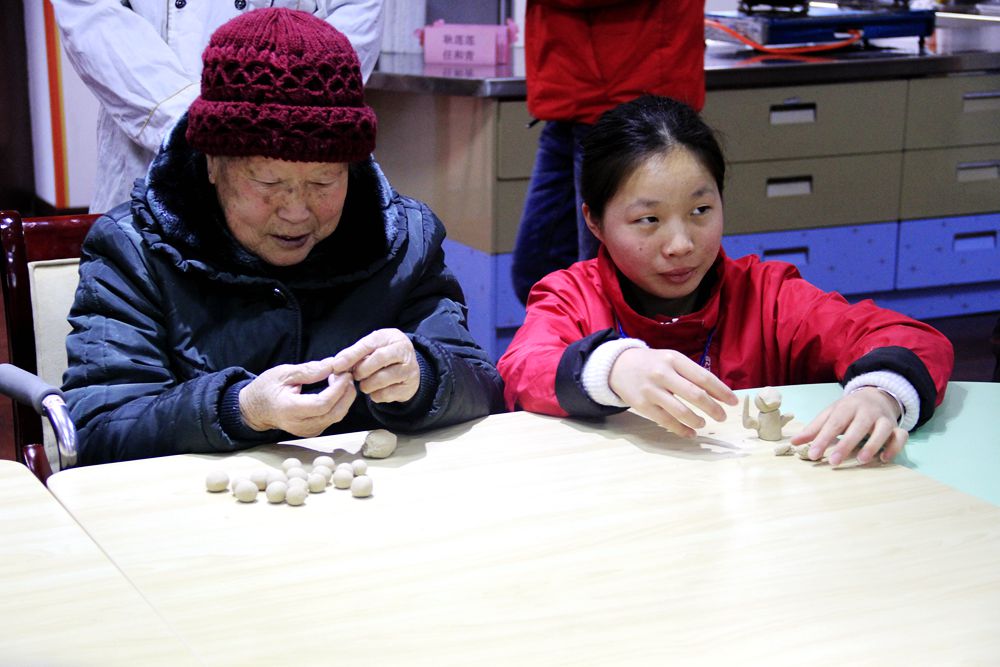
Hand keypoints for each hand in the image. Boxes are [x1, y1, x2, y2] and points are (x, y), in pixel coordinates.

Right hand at [239, 358, 355, 436]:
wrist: (255, 410)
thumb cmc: (266, 389)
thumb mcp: (283, 373)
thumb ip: (308, 370)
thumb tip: (331, 365)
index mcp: (290, 410)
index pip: (322, 404)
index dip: (338, 388)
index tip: (344, 373)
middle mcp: (300, 425)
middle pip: (334, 413)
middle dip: (346, 393)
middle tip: (346, 374)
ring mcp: (308, 430)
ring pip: (336, 416)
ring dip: (345, 398)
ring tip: (340, 379)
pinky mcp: (313, 430)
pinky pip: (332, 418)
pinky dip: (339, 403)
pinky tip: (335, 389)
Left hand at [331, 328, 419, 402]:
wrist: (408, 369)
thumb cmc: (383, 356)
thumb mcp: (371, 348)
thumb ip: (354, 354)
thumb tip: (336, 365)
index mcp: (390, 337)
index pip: (369, 344)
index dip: (351, 355)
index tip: (337, 366)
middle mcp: (403, 350)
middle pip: (379, 358)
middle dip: (361, 370)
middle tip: (354, 376)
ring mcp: (408, 369)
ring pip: (382, 379)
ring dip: (366, 385)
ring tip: (364, 384)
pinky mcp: (409, 387)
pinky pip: (386, 394)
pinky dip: (375, 395)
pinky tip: (375, 391)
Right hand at [609, 348, 738, 436]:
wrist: (618, 366)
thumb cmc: (652, 364)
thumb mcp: (671, 359)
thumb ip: (691, 373)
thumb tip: (719, 394)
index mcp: (674, 359)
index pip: (704, 377)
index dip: (722, 391)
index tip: (733, 402)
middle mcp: (663, 374)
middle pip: (695, 395)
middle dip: (713, 408)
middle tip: (722, 416)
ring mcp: (651, 390)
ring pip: (681, 411)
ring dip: (697, 421)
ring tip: (703, 423)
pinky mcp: (642, 405)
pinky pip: (666, 421)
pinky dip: (681, 430)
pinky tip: (690, 433)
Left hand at [791, 387, 906, 465]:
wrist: (876, 396)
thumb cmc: (848, 409)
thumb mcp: (831, 414)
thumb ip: (814, 428)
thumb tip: (794, 442)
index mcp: (847, 406)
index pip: (834, 423)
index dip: (823, 439)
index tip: (812, 455)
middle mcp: (867, 411)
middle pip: (858, 427)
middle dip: (846, 444)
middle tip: (833, 462)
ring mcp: (884, 419)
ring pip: (882, 430)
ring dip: (872, 445)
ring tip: (861, 461)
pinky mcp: (897, 427)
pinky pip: (901, 437)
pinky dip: (894, 447)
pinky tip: (883, 459)